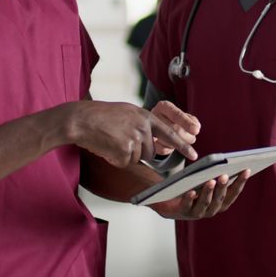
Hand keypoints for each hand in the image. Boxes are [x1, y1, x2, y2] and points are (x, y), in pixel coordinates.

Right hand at [65, 101, 196, 167]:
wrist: (80, 120)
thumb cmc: (99, 116)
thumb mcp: (125, 113)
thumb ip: (140, 123)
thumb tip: (150, 138)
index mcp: (145, 116)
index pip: (169, 133)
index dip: (182, 145)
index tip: (194, 155)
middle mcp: (143, 127)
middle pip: (150, 152)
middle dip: (137, 152)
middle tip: (119, 141)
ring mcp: (134, 139)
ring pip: (137, 159)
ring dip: (124, 155)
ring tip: (110, 141)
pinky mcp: (124, 151)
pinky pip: (124, 163)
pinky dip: (114, 159)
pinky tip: (106, 147)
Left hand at [150, 170, 250, 219]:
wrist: (170, 200)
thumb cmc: (193, 186)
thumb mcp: (206, 181)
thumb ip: (216, 175)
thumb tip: (227, 162)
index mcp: (221, 203)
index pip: (234, 192)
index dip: (241, 182)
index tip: (246, 169)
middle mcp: (211, 210)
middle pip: (220, 199)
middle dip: (223, 186)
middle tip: (225, 174)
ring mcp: (197, 212)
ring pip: (205, 203)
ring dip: (208, 192)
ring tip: (210, 181)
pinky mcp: (182, 211)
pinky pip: (186, 206)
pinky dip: (189, 198)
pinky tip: (191, 191)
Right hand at [151, 100, 200, 155]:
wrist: (151, 125)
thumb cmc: (172, 119)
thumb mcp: (182, 115)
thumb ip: (191, 120)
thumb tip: (196, 127)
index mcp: (164, 106)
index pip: (176, 114)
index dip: (187, 123)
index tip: (196, 130)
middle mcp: (154, 116)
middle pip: (174, 129)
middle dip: (188, 137)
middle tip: (192, 139)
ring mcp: (148, 129)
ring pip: (169, 141)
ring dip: (180, 145)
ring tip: (182, 141)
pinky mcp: (147, 143)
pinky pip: (162, 150)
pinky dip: (170, 150)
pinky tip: (170, 145)